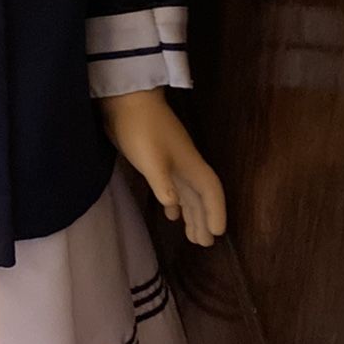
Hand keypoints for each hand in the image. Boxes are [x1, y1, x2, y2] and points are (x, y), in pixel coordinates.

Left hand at [96, 88, 226, 246]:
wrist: (126, 99)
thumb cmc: (141, 129)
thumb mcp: (151, 159)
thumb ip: (162, 184)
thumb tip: (174, 207)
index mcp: (190, 165)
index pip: (211, 191)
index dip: (216, 212)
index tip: (218, 233)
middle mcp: (185, 165)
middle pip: (200, 196)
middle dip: (204, 219)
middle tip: (205, 244)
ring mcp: (172, 161)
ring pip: (187, 193)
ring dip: (191, 213)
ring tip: (192, 236)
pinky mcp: (157, 159)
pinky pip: (173, 186)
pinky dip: (175, 202)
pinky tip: (171, 213)